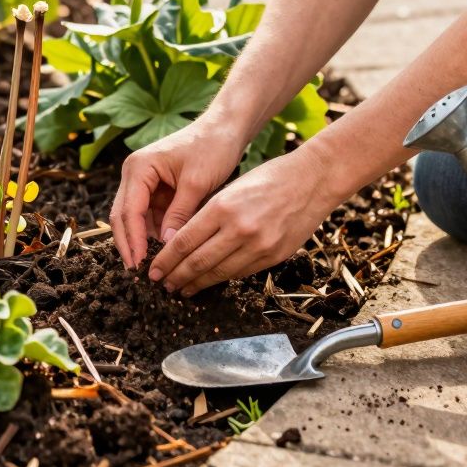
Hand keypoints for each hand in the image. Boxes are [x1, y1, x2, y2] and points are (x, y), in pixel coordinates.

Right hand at [109, 120, 246, 268]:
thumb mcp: (196, 183)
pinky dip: (153, 231)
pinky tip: (162, 250)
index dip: (132, 239)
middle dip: (129, 244)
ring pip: (134, 218)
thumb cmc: (212, 148)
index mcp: (139, 167)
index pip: (128, 210)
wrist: (224, 129)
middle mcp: (135, 173)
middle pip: (122, 215)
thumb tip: (166, 245)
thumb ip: (179, 214)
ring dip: (141, 240)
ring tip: (151, 266)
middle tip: (137, 271)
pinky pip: (149, 215)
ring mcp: (143, 181)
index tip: (139, 263)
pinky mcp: (155, 188)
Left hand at [149, 145, 336, 295]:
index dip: (166, 260)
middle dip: (176, 276)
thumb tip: (183, 242)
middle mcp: (239, 229)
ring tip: (183, 289)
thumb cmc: (269, 178)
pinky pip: (241, 272)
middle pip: (198, 262)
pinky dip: (222, 277)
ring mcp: (258, 246)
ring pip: (219, 272)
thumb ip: (209, 216)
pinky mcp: (274, 256)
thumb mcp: (231, 188)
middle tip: (163, 284)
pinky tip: (211, 280)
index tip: (154, 270)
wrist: (312, 180)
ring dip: (197, 283)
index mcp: (222, 207)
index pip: (184, 241)